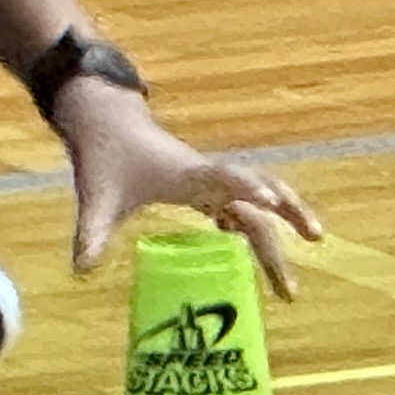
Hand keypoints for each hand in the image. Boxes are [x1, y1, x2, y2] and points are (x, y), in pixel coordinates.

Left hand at [57, 78, 322, 297]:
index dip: (244, 187)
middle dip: (282, 227)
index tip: (269, 201)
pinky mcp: (206, 187)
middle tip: (301, 268)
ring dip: (287, 216)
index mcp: (185, 173)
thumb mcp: (97, 199)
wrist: (107, 122)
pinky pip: (242, 208)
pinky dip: (259, 226)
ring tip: (315, 240)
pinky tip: (266, 256)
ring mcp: (210, 181)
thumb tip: (80, 272)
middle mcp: (206, 175)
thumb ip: (91, 234)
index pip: (223, 178)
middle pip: (256, 198)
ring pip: (259, 198)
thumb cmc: (104, 157)